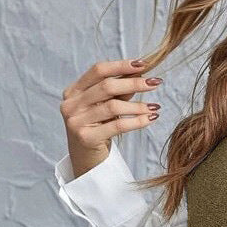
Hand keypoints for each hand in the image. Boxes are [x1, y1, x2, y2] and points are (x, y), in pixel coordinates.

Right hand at [59, 58, 162, 178]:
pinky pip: (117, 125)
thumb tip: (140, 74)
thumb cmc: (98, 131)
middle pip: (107, 87)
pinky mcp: (86, 137)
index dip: (121, 66)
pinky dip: (137, 121)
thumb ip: (119, 93)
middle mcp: (71, 104)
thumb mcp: (106, 109)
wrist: (87, 161)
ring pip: (113, 106)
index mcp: (73, 91)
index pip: (98, 71)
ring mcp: (76, 121)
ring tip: (155, 106)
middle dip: (134, 83)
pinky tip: (150, 119)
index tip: (143, 64)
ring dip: (138, 105)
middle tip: (155, 83)